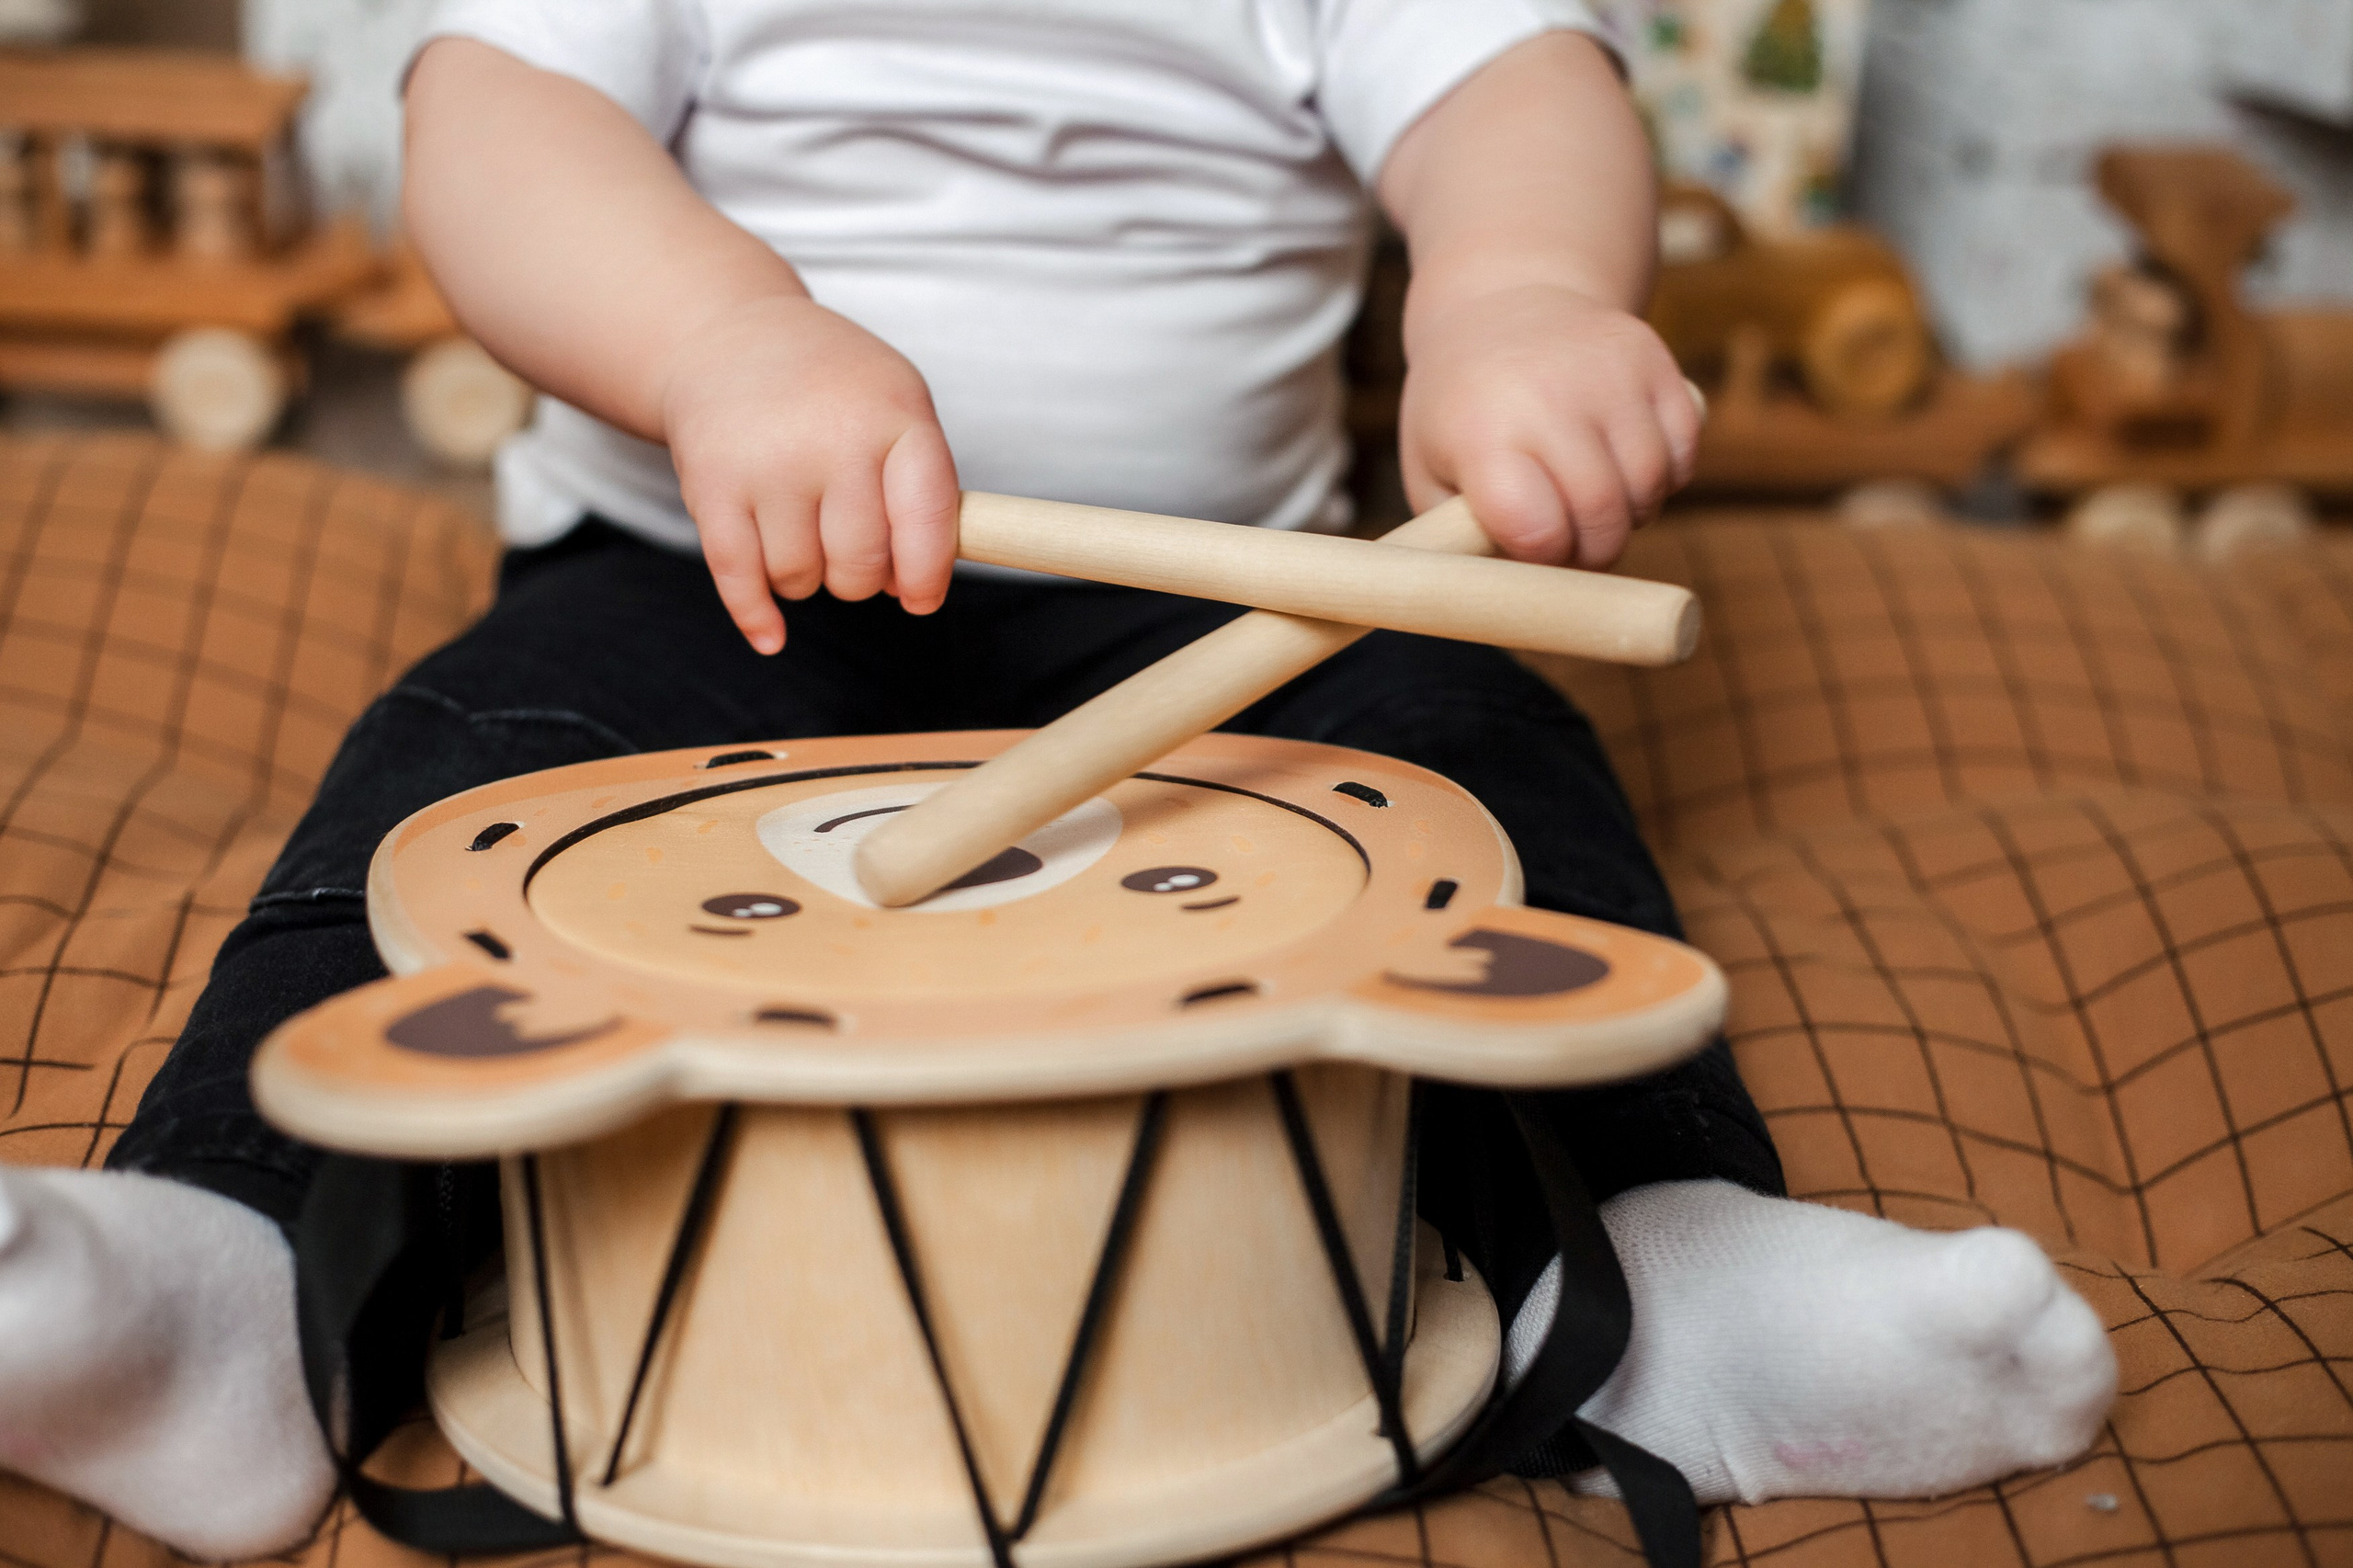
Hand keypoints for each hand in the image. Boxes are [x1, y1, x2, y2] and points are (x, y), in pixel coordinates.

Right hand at [659, 296, 960, 652]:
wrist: (730, 337)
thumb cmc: (833, 389)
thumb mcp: (898, 406)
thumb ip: (922, 492)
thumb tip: (912, 589)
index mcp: (895, 416)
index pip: (927, 520)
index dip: (926, 574)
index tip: (920, 598)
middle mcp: (832, 437)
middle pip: (860, 565)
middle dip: (859, 577)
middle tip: (848, 547)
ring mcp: (768, 462)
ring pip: (800, 579)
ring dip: (804, 576)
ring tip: (801, 527)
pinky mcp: (711, 486)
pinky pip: (739, 579)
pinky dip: (757, 615)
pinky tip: (771, 634)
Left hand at [1397, 283, 1698, 569]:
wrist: (1504, 300)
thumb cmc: (1461, 410)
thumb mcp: (1430, 471)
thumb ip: (1457, 542)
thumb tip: (1501, 608)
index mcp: (1482, 431)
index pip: (1538, 528)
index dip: (1545, 556)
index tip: (1534, 549)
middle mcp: (1549, 395)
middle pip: (1603, 514)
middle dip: (1595, 551)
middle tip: (1574, 545)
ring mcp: (1608, 372)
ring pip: (1652, 485)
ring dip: (1631, 513)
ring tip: (1593, 497)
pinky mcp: (1654, 360)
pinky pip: (1684, 451)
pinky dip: (1665, 475)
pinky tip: (1624, 463)